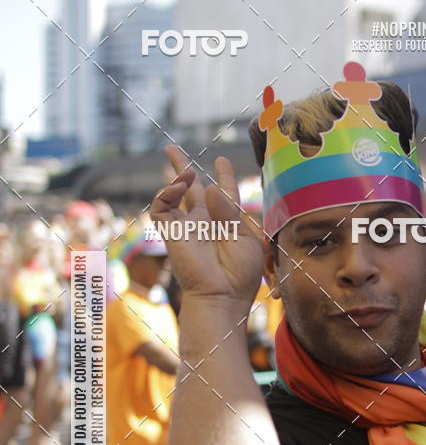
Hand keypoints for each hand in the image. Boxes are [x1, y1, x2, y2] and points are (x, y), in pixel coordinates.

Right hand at [150, 146, 264, 310]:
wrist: (221, 296)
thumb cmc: (239, 274)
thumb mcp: (245, 238)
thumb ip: (229, 211)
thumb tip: (209, 188)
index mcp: (226, 224)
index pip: (223, 194)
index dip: (223, 176)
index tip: (221, 161)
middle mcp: (204, 223)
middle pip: (191, 189)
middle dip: (182, 167)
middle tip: (171, 148)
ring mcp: (186, 227)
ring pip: (172, 194)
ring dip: (177, 176)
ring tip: (185, 170)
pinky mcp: (170, 232)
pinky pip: (161, 206)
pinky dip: (167, 192)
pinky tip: (180, 186)